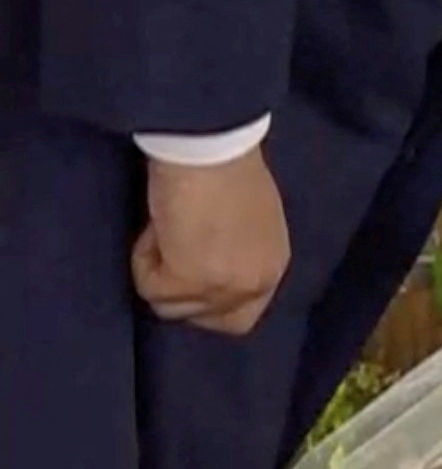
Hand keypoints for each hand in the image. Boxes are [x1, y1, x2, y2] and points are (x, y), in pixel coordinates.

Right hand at [132, 148, 292, 335]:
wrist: (210, 147)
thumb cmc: (227, 170)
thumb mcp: (245, 223)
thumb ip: (234, 253)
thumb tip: (203, 269)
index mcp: (272, 266)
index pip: (240, 318)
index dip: (207, 306)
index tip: (186, 276)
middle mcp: (255, 284)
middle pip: (202, 320)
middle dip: (178, 295)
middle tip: (170, 256)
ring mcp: (222, 288)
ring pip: (168, 305)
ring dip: (158, 267)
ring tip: (170, 226)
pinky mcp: (187, 282)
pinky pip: (147, 286)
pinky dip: (143, 256)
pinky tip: (160, 224)